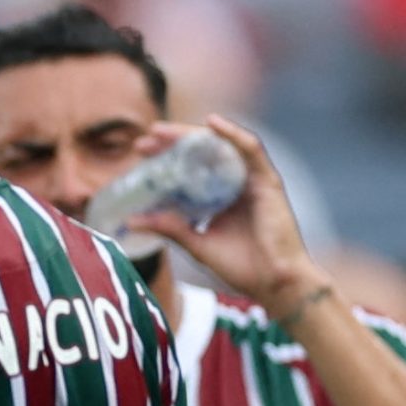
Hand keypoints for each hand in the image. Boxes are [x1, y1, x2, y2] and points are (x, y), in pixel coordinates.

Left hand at [125, 115, 324, 318]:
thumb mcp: (196, 243)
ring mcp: (252, 180)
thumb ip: (169, 227)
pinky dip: (232, 134)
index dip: (165, 157)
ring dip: (192, 135)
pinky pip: (250, 150)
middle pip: (203, 153)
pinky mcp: (268, 181)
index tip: (139, 153)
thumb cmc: (242, 266)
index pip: (190, 168)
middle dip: (172, 143)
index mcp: (219, 195)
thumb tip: (131, 220)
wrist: (274, 282)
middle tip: (143, 140)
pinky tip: (212, 124)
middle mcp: (235, 182)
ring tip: (162, 132)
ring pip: (221, 146)